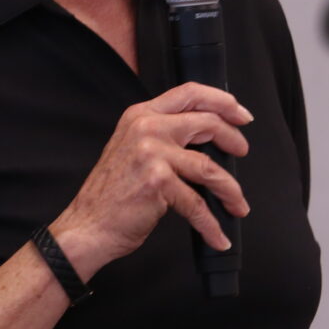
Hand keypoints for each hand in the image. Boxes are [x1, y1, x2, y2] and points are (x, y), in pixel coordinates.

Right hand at [50, 84, 250, 275]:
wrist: (87, 225)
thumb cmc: (110, 195)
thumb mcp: (132, 150)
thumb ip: (161, 135)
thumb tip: (204, 136)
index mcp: (140, 115)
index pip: (190, 93)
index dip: (222, 101)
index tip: (240, 114)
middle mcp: (146, 128)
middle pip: (207, 122)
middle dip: (233, 139)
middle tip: (241, 152)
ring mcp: (152, 153)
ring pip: (210, 167)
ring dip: (230, 189)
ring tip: (237, 203)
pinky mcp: (158, 181)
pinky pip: (197, 203)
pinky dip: (211, 223)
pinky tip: (217, 235)